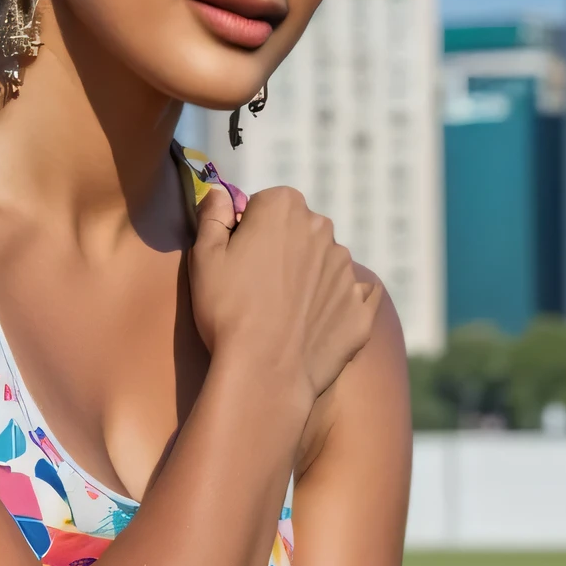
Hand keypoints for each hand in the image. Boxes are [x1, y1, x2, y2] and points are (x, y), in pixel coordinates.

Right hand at [189, 178, 379, 403]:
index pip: (265, 205)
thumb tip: (220, 193)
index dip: (248, 232)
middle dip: (282, 251)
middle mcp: (324, 229)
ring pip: (324, 264)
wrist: (264, 372)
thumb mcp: (203, 256)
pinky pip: (352, 298)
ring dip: (307, 279)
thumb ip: (213, 215)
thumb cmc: (227, 310)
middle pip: (299, 231)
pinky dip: (335, 307)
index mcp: (284, 206)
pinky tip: (313, 326)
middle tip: (256, 289)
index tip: (238, 260)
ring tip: (281, 314)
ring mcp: (347, 269)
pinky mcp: (361, 307)